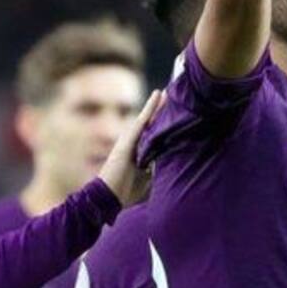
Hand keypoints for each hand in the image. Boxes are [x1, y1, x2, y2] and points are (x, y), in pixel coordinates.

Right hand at [97, 90, 163, 205]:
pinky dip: (150, 107)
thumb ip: (157, 171)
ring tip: (168, 91)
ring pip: (149, 118)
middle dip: (163, 110)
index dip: (165, 124)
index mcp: (141, 152)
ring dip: (158, 104)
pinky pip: (142, 119)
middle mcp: (136, 143)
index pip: (156, 134)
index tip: (177, 113)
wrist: (109, 196)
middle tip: (174, 95)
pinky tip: (157, 94)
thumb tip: (173, 167)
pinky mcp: (128, 138)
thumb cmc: (126, 191)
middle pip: (153, 123)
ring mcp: (131, 139)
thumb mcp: (148, 180)